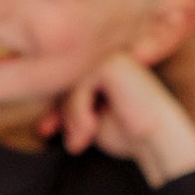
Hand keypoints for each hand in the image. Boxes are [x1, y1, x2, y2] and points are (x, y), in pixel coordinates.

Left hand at [58, 53, 194, 186]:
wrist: (159, 140)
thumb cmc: (128, 132)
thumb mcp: (86, 117)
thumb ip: (67, 103)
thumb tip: (36, 100)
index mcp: (103, 65)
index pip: (65, 77)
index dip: (53, 105)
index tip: (46, 129)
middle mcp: (107, 55)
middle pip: (63, 77)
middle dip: (58, 110)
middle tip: (59, 137)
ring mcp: (111, 56)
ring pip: (69, 82)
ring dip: (69, 115)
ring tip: (80, 139)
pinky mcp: (114, 64)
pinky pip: (79, 85)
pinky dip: (79, 111)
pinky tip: (90, 128)